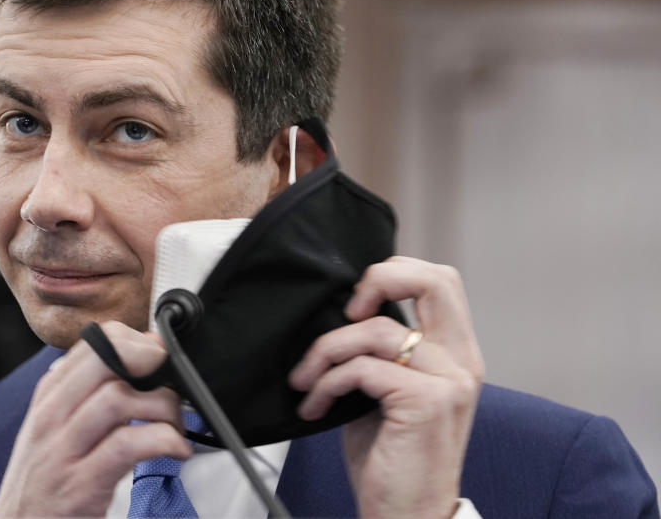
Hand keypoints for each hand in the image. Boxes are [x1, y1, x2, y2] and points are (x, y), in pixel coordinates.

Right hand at [0, 321, 190, 516]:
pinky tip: (175, 449)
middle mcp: (51, 416)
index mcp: (49, 398)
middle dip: (150, 361)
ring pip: (118, 398)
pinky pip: (127, 445)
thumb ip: (88, 395)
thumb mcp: (58, 429)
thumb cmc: (47, 482)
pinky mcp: (80, 485)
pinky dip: (163, 440)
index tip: (158, 358)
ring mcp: (63, 450)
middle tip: (171, 381)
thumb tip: (139, 358)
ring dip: (162, 406)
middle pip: (105, 358)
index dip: (136, 341)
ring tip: (175, 424)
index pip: (94, 342)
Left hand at [289, 256, 483, 518]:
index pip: (439, 281)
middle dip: (378, 280)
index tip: (355, 304)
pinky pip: (361, 368)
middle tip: (344, 314)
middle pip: (433, 279)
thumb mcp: (385, 392)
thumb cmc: (392, 460)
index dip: (394, 274)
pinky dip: (328, 382)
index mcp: (455, 355)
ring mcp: (448, 381)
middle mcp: (461, 362)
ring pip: (375, 329)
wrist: (407, 516)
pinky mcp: (426, 401)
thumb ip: (377, 353)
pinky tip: (316, 405)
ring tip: (308, 382)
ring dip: (326, 352)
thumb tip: (337, 317)